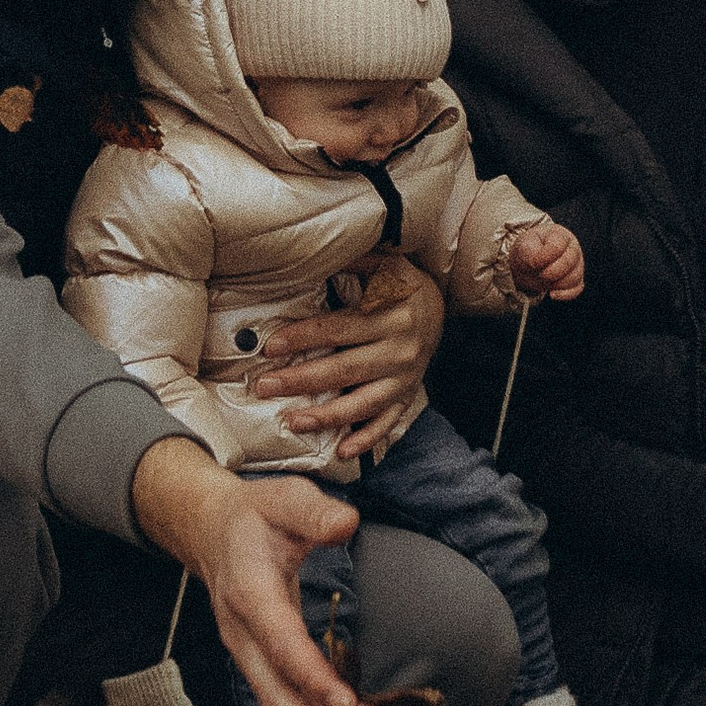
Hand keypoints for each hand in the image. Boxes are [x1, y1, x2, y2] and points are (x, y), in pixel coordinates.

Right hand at [128, 436, 393, 705]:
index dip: (312, 677)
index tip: (346, 704)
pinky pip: (284, 700)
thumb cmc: (255, 515)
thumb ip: (314, 512)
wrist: (210, 531)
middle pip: (275, 696)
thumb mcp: (284, 499)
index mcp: (251, 595)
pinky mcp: (258, 662)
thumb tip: (347, 523)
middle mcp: (244, 635)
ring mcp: (248, 654)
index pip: (282, 644)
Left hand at [241, 253, 445, 462]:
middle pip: (343, 370)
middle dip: (301, 380)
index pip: (338, 330)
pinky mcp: (407, 397)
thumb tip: (322, 253)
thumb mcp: (386, 265)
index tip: (271, 347)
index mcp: (390, 316)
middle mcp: (399, 350)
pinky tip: (342, 452)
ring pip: (362, 403)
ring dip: (326, 416)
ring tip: (292, 422)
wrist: (440, 309)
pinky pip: (386, 423)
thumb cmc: (401, 286)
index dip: (303, 338)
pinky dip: (366, 439)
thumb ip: (357, 261)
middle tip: (265, 386)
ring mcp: (404, 378)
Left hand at [506, 219, 584, 302]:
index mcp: (559, 234)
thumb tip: (540, 268)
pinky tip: (552, 294)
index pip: (557, 247)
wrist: (529, 260)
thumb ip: (531, 255)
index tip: (532, 263)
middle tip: (538, 275)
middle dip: (549, 273)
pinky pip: (577, 289)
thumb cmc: (529, 250)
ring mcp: (577, 264)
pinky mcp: (577, 279)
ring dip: (556, 284)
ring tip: (543, 281)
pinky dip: (565, 294)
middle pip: (568, 263)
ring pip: (574, 277)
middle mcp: (573, 247)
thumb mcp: (524, 247)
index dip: (544, 258)